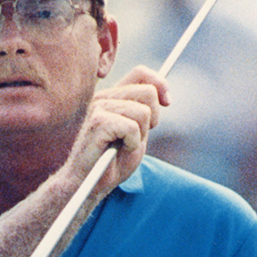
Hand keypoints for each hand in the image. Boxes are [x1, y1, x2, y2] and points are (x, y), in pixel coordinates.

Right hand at [62, 65, 170, 195]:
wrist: (89, 183)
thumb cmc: (112, 162)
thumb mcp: (137, 133)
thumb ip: (146, 111)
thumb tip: (164, 95)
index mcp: (112, 96)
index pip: (141, 73)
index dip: (159, 84)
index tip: (167, 102)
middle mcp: (103, 97)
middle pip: (148, 92)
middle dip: (152, 119)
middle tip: (136, 137)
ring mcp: (99, 108)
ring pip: (143, 112)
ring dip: (140, 135)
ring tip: (124, 145)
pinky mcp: (98, 122)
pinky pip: (132, 127)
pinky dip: (132, 143)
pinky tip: (119, 150)